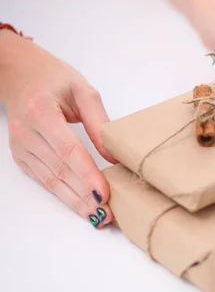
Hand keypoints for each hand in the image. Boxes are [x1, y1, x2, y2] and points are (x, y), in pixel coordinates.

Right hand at [0, 31, 115, 227]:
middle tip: (108, 215)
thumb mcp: (84, 92)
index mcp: (41, 112)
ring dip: (76, 202)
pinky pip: (45, 180)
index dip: (87, 174)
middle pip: (60, 171)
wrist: (20, 74)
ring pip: (52, 181)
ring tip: (99, 217)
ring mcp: (21, 147)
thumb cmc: (54, 79)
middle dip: (85, 196)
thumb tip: (116, 157)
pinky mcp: (22, 157)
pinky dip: (65, 196)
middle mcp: (27, 133)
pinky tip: (82, 206)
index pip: (68, 150)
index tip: (104, 194)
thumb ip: (100, 124)